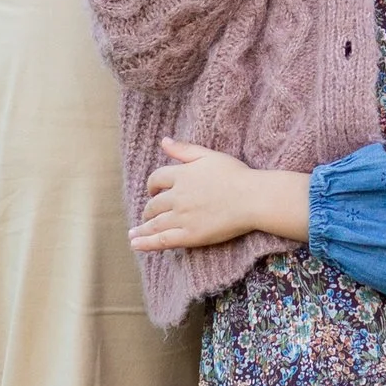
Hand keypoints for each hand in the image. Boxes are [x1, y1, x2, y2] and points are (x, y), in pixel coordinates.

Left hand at [131, 142, 309, 254]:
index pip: (156, 179)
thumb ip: (184, 149)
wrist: (252, 198)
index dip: (152, 185)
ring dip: (141, 229)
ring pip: (154, 223)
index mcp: (181, 175)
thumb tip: (163, 141)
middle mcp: (177, 196)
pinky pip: (162, 240)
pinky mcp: (189, 236)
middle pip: (153, 204)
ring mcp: (181, 217)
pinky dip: (146, 243)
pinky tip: (136, 244)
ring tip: (133, 235)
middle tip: (148, 214)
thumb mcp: (209, 155)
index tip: (153, 190)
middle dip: (149, 210)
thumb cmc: (235, 175)